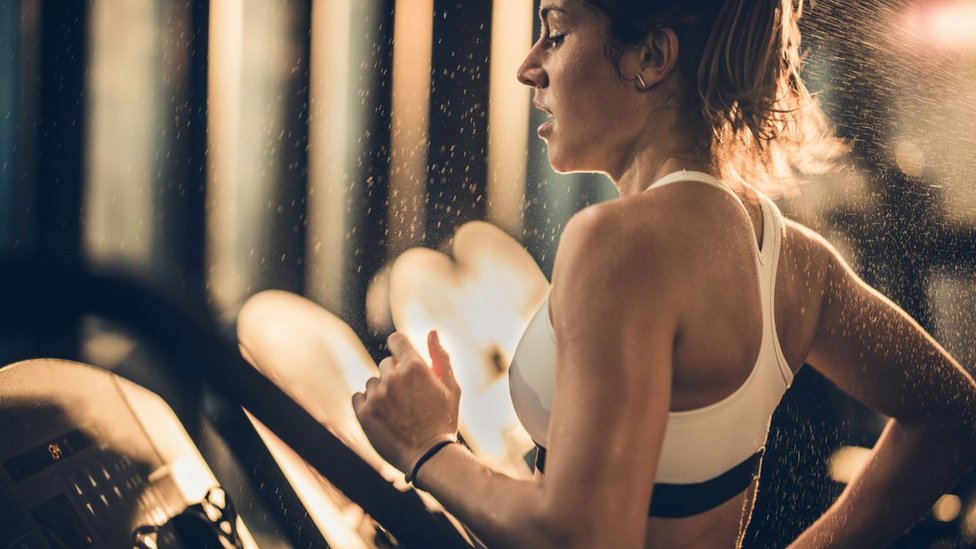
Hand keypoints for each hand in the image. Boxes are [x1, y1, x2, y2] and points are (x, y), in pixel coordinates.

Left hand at [352, 330, 461, 474]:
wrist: (429, 457)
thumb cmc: (444, 421)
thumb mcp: (451, 388)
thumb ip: (440, 357)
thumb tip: (432, 332)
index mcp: (415, 367)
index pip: (396, 340)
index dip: (400, 347)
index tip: (403, 360)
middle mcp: (392, 378)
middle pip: (386, 364)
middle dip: (396, 376)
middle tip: (409, 399)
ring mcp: (376, 395)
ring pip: (372, 382)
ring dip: (382, 392)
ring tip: (398, 413)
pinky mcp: (363, 413)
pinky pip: (358, 397)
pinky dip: (367, 405)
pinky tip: (383, 418)